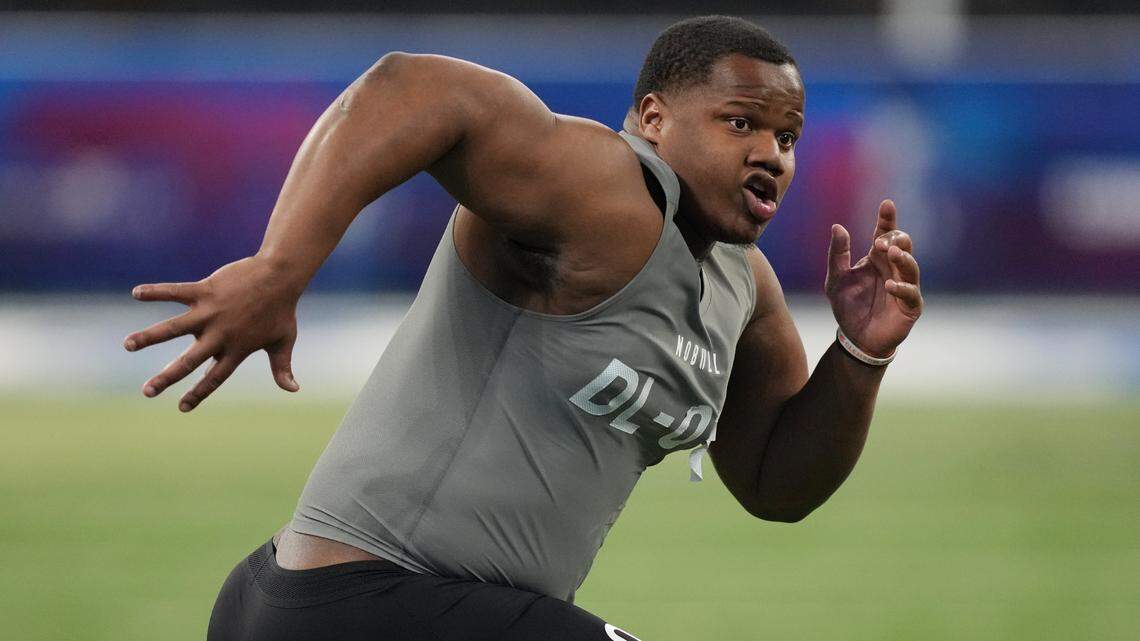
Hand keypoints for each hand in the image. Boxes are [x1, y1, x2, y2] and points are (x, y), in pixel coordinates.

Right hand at [123, 255, 301, 411]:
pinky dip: (156, 291)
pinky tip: (136, 293)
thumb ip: (282, 368)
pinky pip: (175, 291)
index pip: (215, 378)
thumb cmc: (281, 310)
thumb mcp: (284, 341)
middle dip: (167, 377)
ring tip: (127, 344)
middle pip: (189, 361)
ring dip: (150, 336)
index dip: (199, 393)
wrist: (281, 276)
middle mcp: (220, 334)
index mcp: (237, 349)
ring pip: (174, 327)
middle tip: (146, 392)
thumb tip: (293, 390)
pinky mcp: (206, 290)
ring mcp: (211, 312)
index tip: (182, 408)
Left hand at [825, 199, 922, 357]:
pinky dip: (902, 288)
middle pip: (903, 246)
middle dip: (895, 239)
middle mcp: (893, 269)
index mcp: (877, 259)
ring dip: (903, 258)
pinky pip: (911, 294)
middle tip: (881, 242)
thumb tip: (837, 226)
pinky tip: (890, 286)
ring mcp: (904, 286)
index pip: (885, 233)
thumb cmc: (848, 306)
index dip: (887, 219)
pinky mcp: (910, 306)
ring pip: (911, 267)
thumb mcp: (836, 279)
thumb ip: (837, 255)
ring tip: (892, 253)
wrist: (855, 338)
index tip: (886, 204)